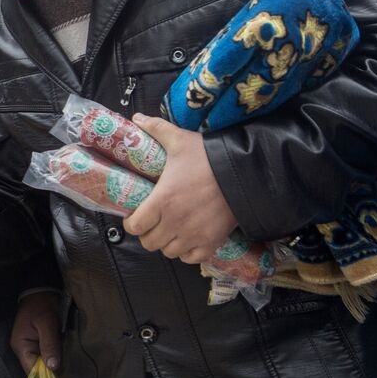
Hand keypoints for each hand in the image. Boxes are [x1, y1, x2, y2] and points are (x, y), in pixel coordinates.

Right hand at [10, 291, 61, 373]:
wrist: (41, 292)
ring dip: (55, 370)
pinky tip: (65, 369)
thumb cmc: (42, 305)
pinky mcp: (39, 345)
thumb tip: (53, 366)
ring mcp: (31, 348)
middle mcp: (24, 350)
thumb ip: (49, 344)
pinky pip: (46, 358)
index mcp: (22, 346)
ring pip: (43, 365)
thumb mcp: (47, 323)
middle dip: (52, 376)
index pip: (32, 369)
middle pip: (37, 370)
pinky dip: (55, 363)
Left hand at [123, 114, 237, 263]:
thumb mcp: (180, 141)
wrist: (244, 172)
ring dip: (166, 243)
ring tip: (170, 230)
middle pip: (149, 243)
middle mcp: (174, 222)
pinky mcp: (212, 242)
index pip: (134, 226)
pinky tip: (188, 239)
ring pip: (168, 252)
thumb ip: (156, 129)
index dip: (131, 222)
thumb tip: (137, 118)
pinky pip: (191, 259)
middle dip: (148, 233)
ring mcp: (194, 235)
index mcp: (162, 201)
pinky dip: (187, 253)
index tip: (135, 215)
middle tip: (152, 223)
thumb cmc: (208, 157)